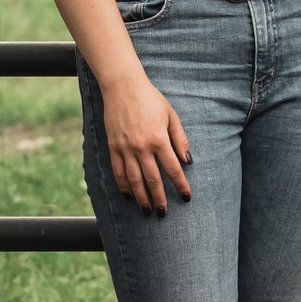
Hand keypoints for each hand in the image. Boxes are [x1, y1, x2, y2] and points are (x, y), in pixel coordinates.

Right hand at [101, 74, 191, 213]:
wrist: (123, 88)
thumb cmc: (151, 100)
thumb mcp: (172, 116)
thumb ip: (180, 139)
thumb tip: (187, 161)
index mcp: (159, 139)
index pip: (173, 169)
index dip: (181, 185)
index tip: (187, 197)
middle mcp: (141, 147)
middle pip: (152, 179)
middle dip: (159, 198)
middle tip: (163, 213)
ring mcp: (124, 148)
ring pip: (133, 180)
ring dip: (141, 197)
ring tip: (146, 210)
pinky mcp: (112, 147)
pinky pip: (118, 171)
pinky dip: (123, 186)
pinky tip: (128, 196)